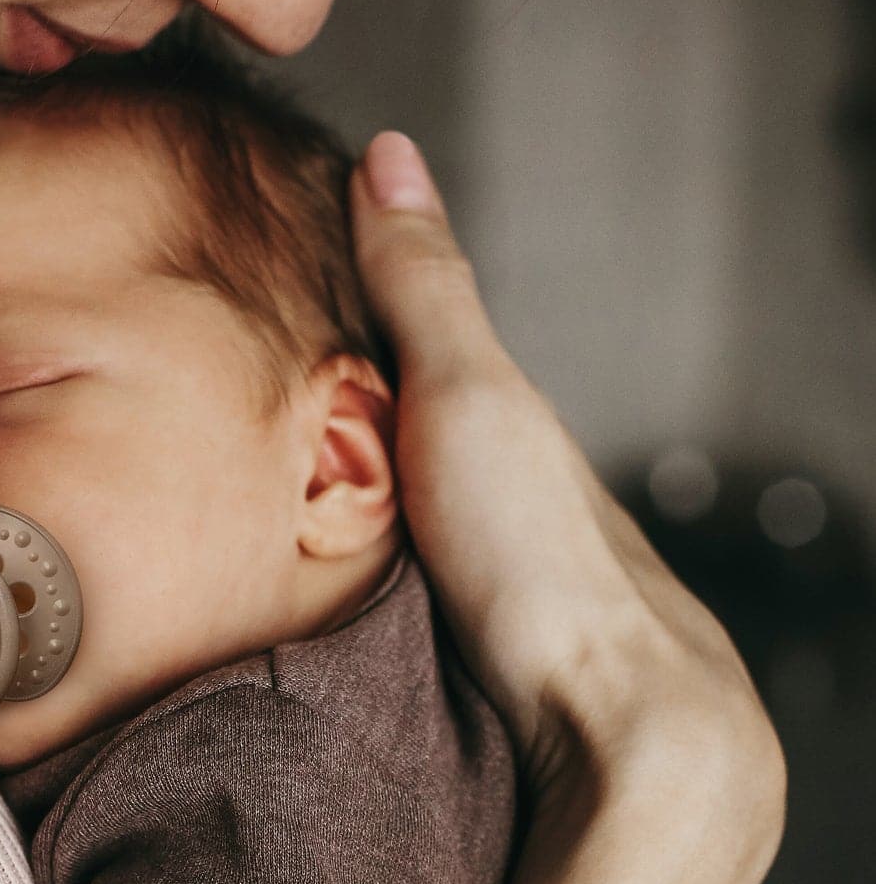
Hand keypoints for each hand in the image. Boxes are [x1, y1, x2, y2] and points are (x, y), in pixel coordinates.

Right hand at [350, 134, 783, 883]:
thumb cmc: (541, 565)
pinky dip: (381, 602)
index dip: (362, 346)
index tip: (287, 332)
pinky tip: (348, 622)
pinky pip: (425, 618)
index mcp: (517, 439)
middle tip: (265, 445)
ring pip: (428, 549)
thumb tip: (389, 152)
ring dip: (366, 536)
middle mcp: (525, 511)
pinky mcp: (494, 680)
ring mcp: (515, 600)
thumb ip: (426, 292)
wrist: (618, 732)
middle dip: (359, 451)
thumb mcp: (468, 399)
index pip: (433, 372)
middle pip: (427, 466)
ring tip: (281, 536)